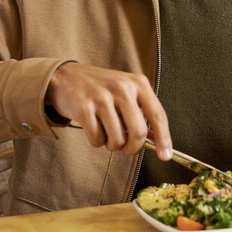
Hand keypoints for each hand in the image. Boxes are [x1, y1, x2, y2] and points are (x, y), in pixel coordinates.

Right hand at [46, 62, 171, 158]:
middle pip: (138, 132)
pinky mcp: (84, 108)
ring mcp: (102, 97)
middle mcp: (122, 88)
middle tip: (126, 148)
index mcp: (138, 83)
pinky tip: (94, 129)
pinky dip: (97, 141)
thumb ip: (142, 112)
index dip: (164, 139)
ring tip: (107, 133)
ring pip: (117, 139)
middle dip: (132, 148)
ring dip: (112, 145)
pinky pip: (97, 139)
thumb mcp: (126, 91)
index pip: (158, 115)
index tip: (165, 156)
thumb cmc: (101, 88)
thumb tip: (156, 140)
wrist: (67, 76)